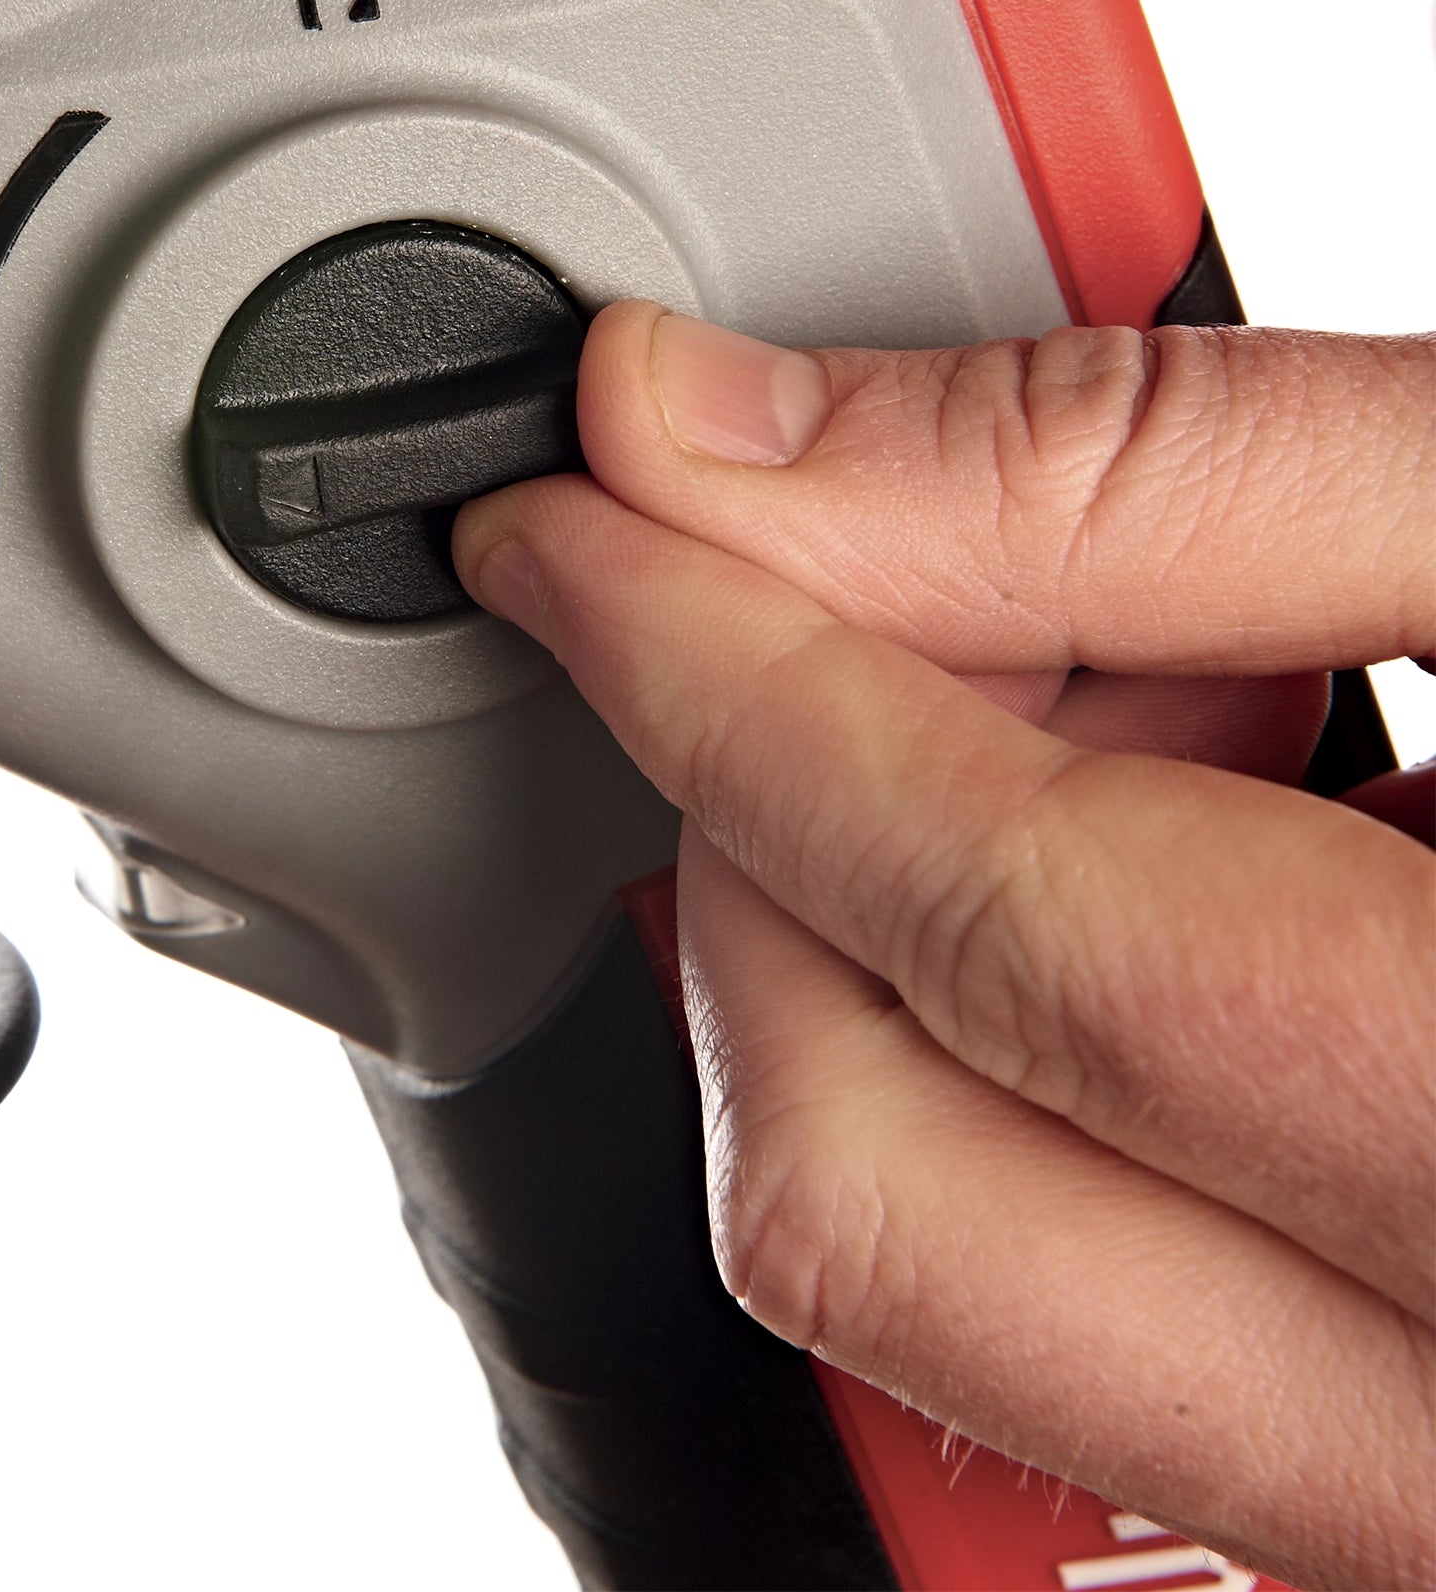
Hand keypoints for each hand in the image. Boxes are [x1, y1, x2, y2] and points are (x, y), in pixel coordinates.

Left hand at [453, 302, 1434, 1589]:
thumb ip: (1150, 472)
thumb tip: (724, 443)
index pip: (990, 910)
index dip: (714, 666)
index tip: (576, 520)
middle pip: (869, 1165)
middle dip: (774, 846)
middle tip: (874, 609)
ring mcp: (1402, 1505)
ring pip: (910, 1265)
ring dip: (878, 953)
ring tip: (1112, 725)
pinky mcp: (1346, 1490)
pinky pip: (1030, 1303)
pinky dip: (993, 1061)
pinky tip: (1181, 877)